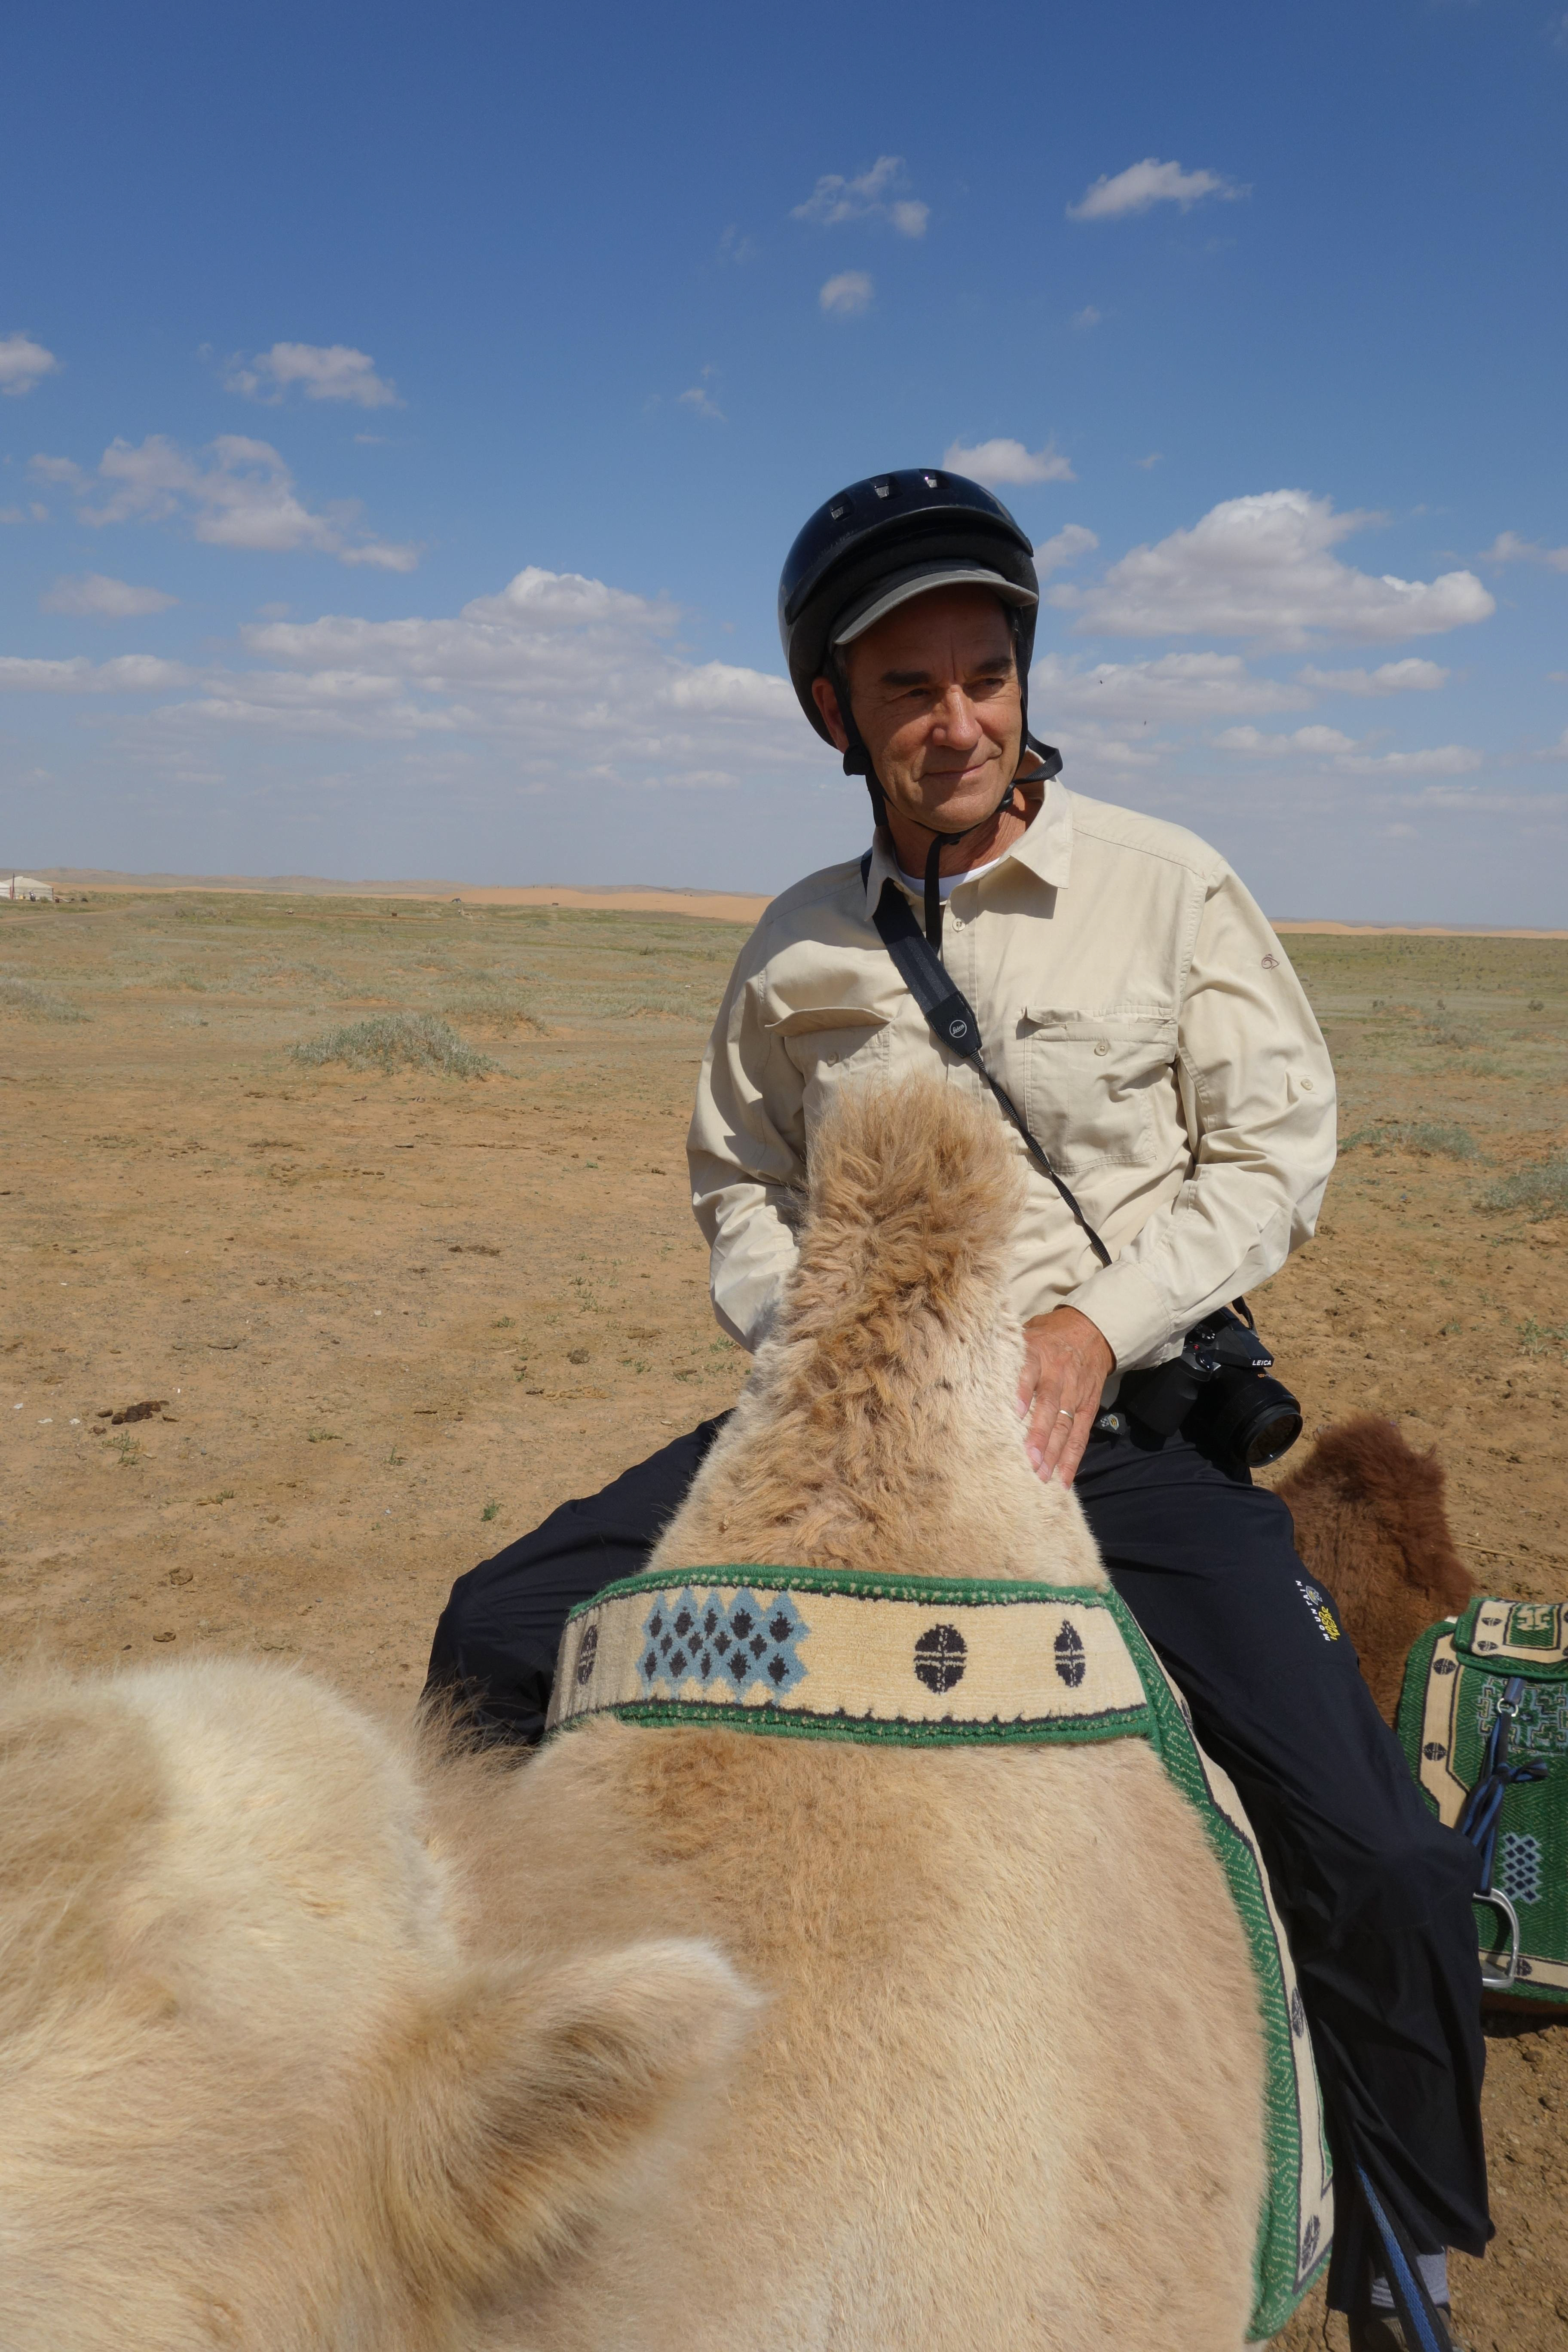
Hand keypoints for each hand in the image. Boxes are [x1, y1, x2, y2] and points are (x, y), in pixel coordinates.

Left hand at [1015, 1306, 1114, 1487]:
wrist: (1090, 1332)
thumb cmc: (1046, 1336)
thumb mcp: (1026, 1334)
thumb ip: (1006, 1354)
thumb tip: (967, 1369)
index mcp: (1038, 1355)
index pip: (1029, 1372)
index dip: (1022, 1392)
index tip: (1014, 1413)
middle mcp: (1058, 1375)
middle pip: (1049, 1406)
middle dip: (1039, 1435)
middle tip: (1029, 1460)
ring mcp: (1075, 1394)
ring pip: (1065, 1426)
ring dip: (1054, 1453)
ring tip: (1042, 1477)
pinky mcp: (1087, 1408)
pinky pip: (1080, 1436)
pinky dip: (1072, 1459)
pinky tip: (1063, 1480)